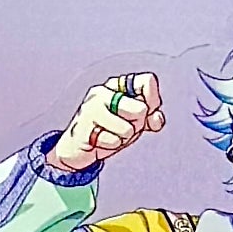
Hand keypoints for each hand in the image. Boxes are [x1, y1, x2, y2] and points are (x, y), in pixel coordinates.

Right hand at [44, 71, 164, 174]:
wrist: (76, 150)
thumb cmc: (106, 131)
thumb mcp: (133, 123)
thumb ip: (150, 117)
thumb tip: (156, 119)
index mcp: (117, 85)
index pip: (148, 81)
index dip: (153, 102)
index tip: (145, 113)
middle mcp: (103, 92)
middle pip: (141, 109)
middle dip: (136, 126)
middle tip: (121, 128)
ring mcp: (92, 108)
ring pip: (128, 129)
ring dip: (122, 138)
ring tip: (109, 135)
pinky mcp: (84, 126)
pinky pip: (113, 141)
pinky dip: (110, 146)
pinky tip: (98, 142)